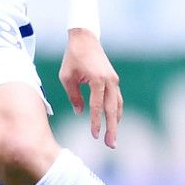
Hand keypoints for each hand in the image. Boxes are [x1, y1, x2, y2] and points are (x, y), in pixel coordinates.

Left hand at [59, 29, 121, 148]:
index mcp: (97, 80)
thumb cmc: (72, 57)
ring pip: (117, 106)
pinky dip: (115, 111)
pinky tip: (113, 122)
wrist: (85, 39)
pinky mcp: (114, 80)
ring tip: (112, 138)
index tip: (95, 136)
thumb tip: (80, 113)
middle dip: (112, 129)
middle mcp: (110, 81)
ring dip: (116, 122)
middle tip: (111, 145)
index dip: (96, 123)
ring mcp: (114, 80)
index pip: (97, 106)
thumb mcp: (66, 77)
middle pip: (112, 110)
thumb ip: (73, 96)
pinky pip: (117, 99)